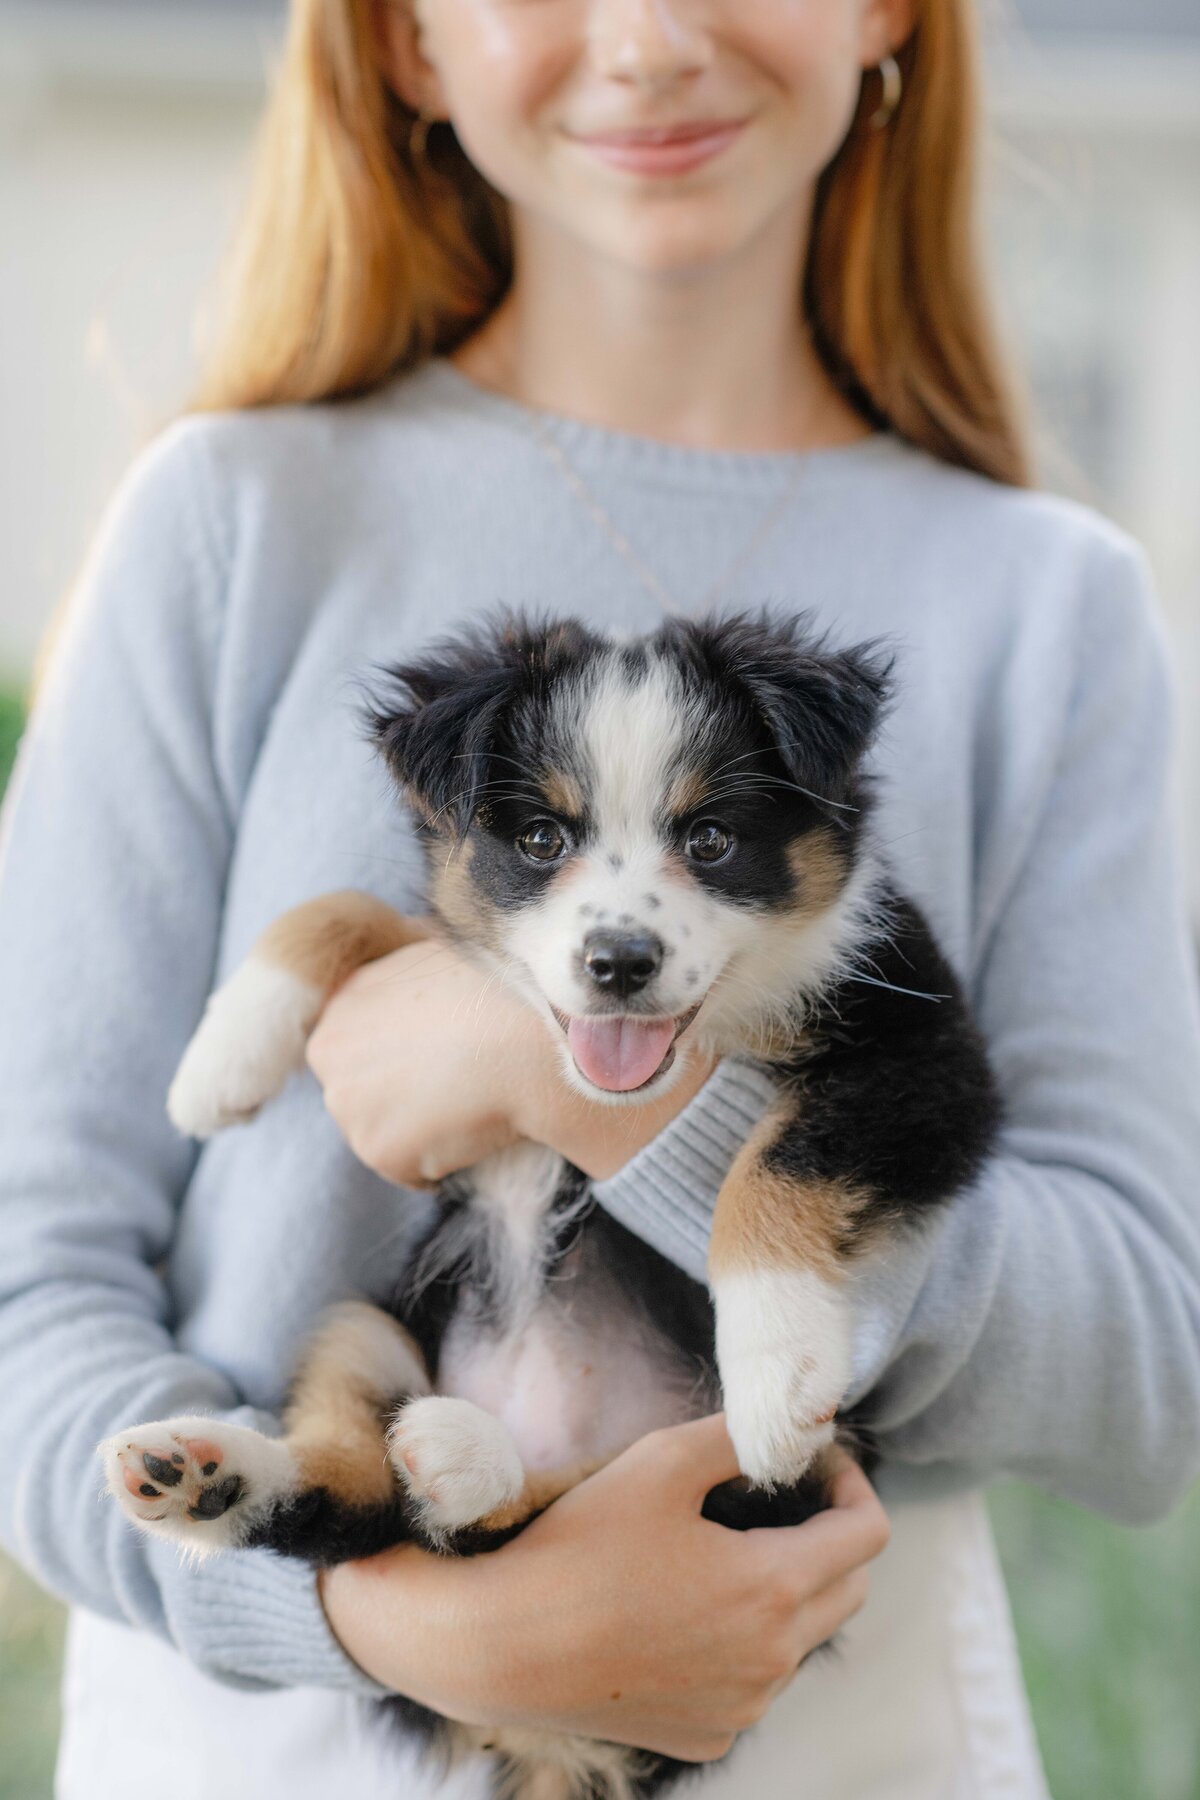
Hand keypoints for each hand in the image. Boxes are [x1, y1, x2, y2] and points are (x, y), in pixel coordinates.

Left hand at [304, 940, 713, 1185]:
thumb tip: (417, 958)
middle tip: (461, 1083)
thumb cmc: (498, 986)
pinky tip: (476, 1126)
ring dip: (427, 1132)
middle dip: (407, 1098)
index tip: (444, 1055)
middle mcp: (329, 1055)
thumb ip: (410, 974)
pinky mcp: (377, 1151)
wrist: (524, 1031)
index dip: (408, 1057)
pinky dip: (447, 1162)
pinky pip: (415, 1171)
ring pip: (389, 1136)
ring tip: (473, 1100)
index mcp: (342, 1004)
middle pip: (365, 1094)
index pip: (363, 1049)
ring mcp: (348, 1107)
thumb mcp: (440, 954)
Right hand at [319, 1415, 888, 1761]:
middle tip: (774, 1496)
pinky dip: (741, 1642)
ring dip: (785, 1590)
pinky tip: (683, 1610)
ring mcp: (742, 1708)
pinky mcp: (708, 1736)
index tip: (812, 1461)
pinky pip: (753, 1682)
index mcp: (775, 1589)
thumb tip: (793, 1420)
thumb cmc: (577, 1544)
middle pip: (850, 1588)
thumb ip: (740, 1435)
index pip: (869, 1533)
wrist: (497, 1644)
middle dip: (828, 1535)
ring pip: (801, 1638)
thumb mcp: (660, 1461)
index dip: (850, 1483)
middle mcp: (772, 1661)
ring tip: (717, 1551)